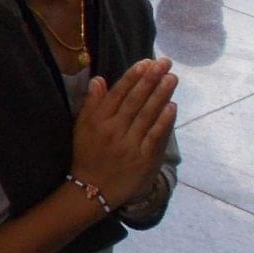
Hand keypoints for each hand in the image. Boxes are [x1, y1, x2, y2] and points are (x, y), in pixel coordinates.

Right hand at [68, 57, 176, 210]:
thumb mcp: (82, 128)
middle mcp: (114, 130)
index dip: (133, 77)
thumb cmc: (88, 154)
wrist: (92, 190)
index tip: (146, 62)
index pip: (118, 94)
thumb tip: (99, 79)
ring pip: (148, 115)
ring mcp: (130, 145)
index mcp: (98, 121)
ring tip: (172, 78)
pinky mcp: (144, 159)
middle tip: (165, 63)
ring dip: (161, 95)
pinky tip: (172, 106)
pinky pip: (156, 136)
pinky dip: (164, 120)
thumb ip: (91, 103)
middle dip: (151, 79)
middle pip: (136, 101)